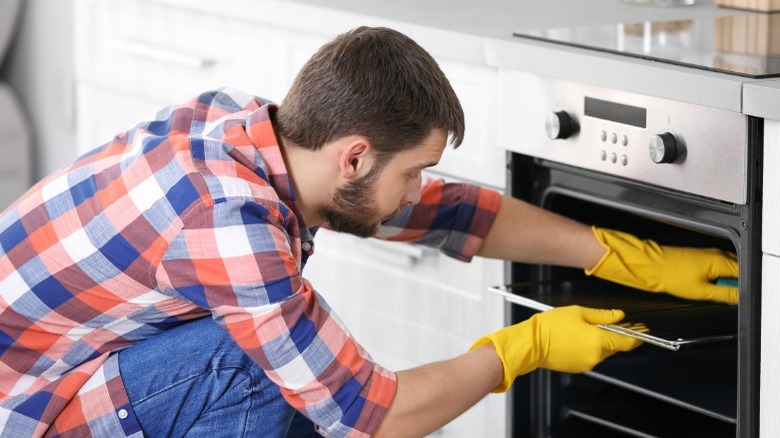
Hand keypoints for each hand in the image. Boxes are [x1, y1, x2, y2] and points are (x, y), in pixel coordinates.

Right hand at [471, 305, 640, 391]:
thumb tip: (619, 316)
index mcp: (598, 341)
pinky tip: (578, 336)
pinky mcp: (577, 367)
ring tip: (587, 327)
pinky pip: (590, 356)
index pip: (627, 342)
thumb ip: (602, 315)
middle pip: (614, 347)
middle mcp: (595, 356)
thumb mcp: (578, 312)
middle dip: (614, 335)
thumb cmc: (551, 326)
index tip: (642, 331)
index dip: (637, 337)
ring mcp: (586, 363)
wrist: (531, 343)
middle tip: (611, 322)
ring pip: (601, 351)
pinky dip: (589, 347)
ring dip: (600, 341)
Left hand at [586, 227, 738, 303]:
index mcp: (721, 261)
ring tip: (713, 291)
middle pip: (740, 271)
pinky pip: (719, 268)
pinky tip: (708, 286)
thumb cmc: (672, 276)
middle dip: (737, 285)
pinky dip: (718, 278)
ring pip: (730, 270)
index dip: (745, 288)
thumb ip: (726, 294)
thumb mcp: (702, 291)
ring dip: (727, 282)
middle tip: (726, 297)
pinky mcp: (702, 258)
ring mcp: (710, 254)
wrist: (653, 266)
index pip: (746, 274)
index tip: (739, 298)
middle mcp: (718, 254)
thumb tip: (743, 298)